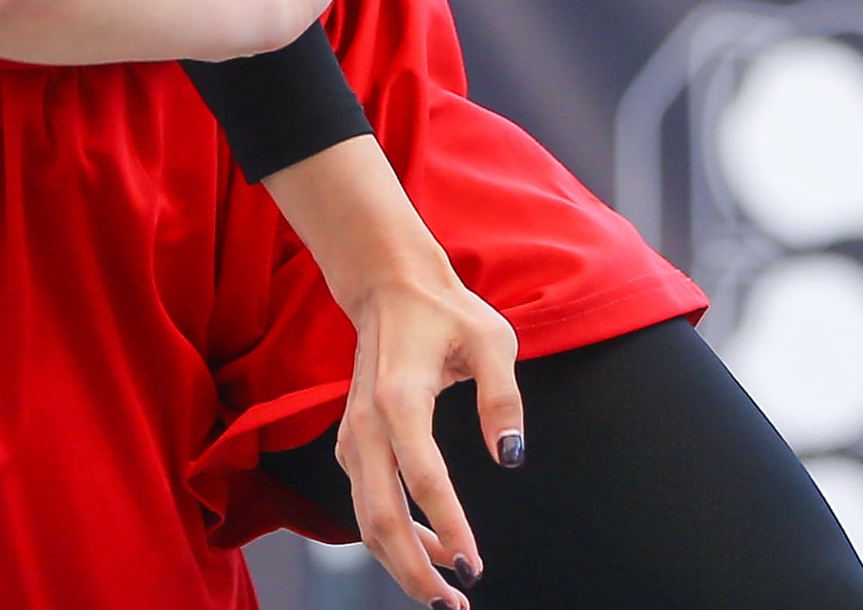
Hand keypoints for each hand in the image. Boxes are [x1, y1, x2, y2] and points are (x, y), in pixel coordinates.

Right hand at [265, 139, 524, 609]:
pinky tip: (427, 547)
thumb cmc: (444, 310)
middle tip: (455, 603)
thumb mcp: (492, 339)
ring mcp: (353, 435)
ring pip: (366, 517)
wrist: (388, 285)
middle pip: (379, 516)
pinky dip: (390, 534)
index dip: (449, 527)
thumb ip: (503, 398)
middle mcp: (366, 424)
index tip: (474, 564)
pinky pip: (365, 501)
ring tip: (445, 591)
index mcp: (400, 399)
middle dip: (414, 570)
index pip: (423, 479)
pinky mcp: (352, 441)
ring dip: (400, 561)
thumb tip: (510, 455)